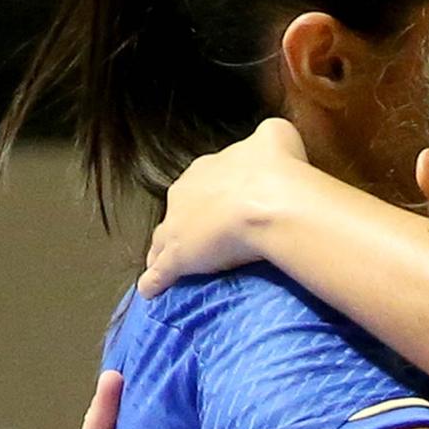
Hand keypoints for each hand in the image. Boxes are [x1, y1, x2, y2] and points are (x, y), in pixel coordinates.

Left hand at [138, 118, 311, 294]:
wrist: (270, 201)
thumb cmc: (277, 169)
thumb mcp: (278, 137)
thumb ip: (269, 140)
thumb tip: (272, 141)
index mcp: (208, 168)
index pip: (202, 184)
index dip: (212, 196)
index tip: (224, 208)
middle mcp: (185, 192)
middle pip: (180, 209)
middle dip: (188, 221)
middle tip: (204, 237)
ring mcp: (177, 225)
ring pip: (162, 239)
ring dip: (164, 250)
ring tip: (170, 264)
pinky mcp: (177, 257)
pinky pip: (160, 272)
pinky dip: (154, 281)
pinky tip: (151, 292)